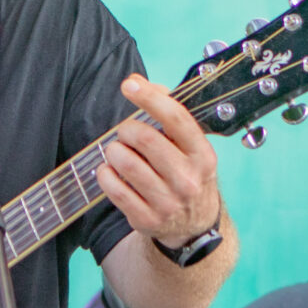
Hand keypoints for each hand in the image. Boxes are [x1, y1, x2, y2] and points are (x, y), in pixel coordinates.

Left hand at [100, 74, 221, 251]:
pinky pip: (115, 189)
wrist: (193, 226)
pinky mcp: (147, 219)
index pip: (176, 119)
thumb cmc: (186, 173)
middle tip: (125, 132)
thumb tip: (137, 82)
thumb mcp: (189, 146)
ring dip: (114, 151)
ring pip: (126, 163)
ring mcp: (168, 202)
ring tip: (117, 152)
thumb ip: (166, 110)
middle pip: (145, 139)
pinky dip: (105, 174)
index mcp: (203, 156)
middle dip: (127, 129)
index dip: (149, 98)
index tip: (129, 86)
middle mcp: (188, 180)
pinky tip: (110, 171)